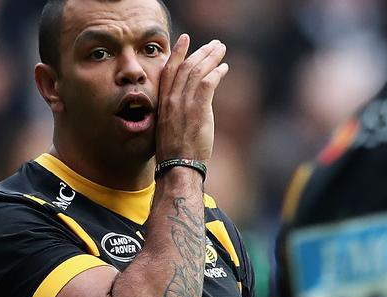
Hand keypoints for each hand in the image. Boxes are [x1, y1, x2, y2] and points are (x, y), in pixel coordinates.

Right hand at [155, 34, 228, 165]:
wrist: (178, 167)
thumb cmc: (175, 153)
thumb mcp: (170, 128)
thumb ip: (177, 112)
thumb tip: (191, 107)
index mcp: (163, 102)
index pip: (169, 70)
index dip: (177, 53)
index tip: (184, 39)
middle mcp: (171, 100)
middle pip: (186, 67)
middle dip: (201, 52)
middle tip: (214, 44)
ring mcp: (183, 104)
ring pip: (197, 71)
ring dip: (211, 58)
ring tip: (221, 50)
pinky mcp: (197, 110)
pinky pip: (207, 83)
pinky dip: (216, 73)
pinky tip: (224, 68)